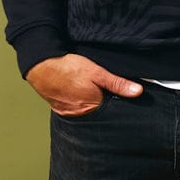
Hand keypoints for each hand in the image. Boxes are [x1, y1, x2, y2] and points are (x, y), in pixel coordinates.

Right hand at [25, 54, 142, 115]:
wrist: (40, 65)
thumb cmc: (68, 67)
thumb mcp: (97, 72)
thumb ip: (117, 83)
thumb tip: (138, 92)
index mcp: (92, 106)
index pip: (111, 110)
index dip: (114, 101)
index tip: (114, 93)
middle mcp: (80, 114)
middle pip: (98, 113)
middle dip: (102, 103)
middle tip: (98, 90)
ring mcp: (69, 113)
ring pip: (86, 112)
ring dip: (89, 104)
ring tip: (87, 91)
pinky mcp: (60, 110)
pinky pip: (74, 111)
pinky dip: (77, 104)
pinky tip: (77, 94)